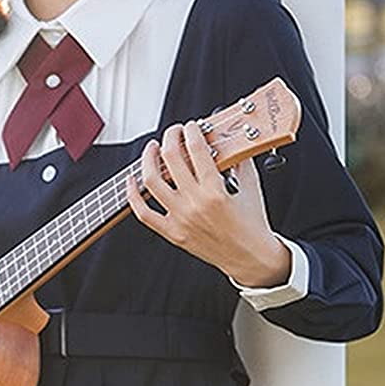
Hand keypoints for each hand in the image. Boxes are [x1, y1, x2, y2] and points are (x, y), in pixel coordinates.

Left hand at [124, 120, 287, 285]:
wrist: (249, 258)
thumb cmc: (252, 225)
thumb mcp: (252, 187)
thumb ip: (240, 162)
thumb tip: (231, 142)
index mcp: (216, 191)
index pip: (196, 150)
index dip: (191, 131)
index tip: (191, 126)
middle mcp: (194, 204)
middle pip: (171, 159)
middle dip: (170, 137)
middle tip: (174, 132)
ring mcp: (180, 219)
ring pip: (152, 181)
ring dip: (148, 159)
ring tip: (152, 148)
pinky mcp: (173, 232)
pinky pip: (143, 213)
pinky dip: (133, 195)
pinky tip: (132, 180)